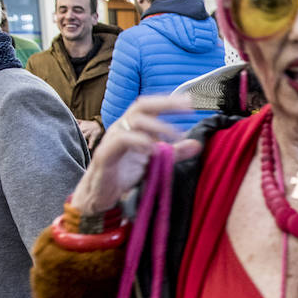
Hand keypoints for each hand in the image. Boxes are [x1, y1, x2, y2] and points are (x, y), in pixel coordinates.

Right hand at [71, 95, 201, 215]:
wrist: (101, 195)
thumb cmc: (125, 174)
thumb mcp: (155, 161)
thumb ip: (174, 153)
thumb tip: (197, 144)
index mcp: (133, 127)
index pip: (150, 106)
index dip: (169, 102)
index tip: (191, 102)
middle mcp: (122, 128)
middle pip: (141, 106)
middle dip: (166, 104)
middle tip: (187, 110)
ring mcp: (112, 139)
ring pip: (133, 121)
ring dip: (157, 126)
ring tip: (175, 137)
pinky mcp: (105, 154)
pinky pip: (120, 140)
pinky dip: (138, 141)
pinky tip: (151, 148)